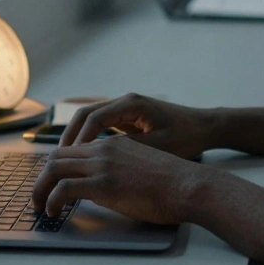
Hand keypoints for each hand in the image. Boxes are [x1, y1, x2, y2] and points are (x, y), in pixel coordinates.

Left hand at [31, 136, 216, 223]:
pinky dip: (51, 199)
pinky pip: (63, 188)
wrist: (189, 185)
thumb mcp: (144, 165)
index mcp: (116, 143)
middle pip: (58, 154)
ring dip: (40, 187)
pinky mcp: (104, 183)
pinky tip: (52, 210)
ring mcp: (103, 164)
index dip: (59, 164)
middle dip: (43, 175)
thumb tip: (111, 186)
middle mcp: (105, 148)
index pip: (75, 147)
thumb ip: (124, 168)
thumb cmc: (174, 181)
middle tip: (38, 194)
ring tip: (38, 204)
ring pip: (55, 167)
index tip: (53, 180)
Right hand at [60, 93, 215, 158]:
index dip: (79, 140)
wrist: (205, 127)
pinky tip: (84, 157)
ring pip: (91, 119)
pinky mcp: (128, 118)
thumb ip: (128, 151)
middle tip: (58, 160)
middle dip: (70, 137)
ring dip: (77, 138)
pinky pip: (101, 125)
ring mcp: (126, 108)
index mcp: (131, 104)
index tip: (70, 159)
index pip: (94, 118)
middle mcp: (125, 102)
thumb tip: (99, 162)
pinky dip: (89, 139)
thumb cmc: (186, 136)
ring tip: (65, 160)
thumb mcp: (158, 146)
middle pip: (85, 114)